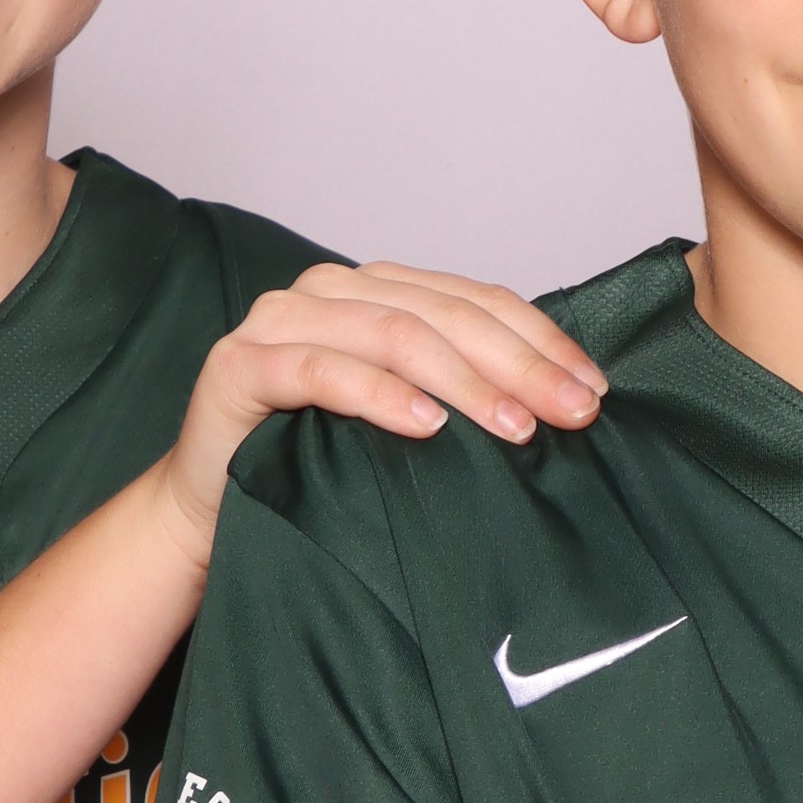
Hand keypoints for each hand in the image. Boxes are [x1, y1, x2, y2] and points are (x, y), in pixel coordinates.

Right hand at [156, 261, 604, 565]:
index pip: (473, 300)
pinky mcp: (239, 365)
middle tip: (570, 412)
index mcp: (376, 291)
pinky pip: (320, 371)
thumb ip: (458, 392)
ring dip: (462, 381)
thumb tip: (563, 403)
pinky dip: (378, 395)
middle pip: (442, 314)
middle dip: (517, 364)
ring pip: (391, 333)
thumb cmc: (314, 466)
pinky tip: (425, 424)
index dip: (538, 340)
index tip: (591, 388)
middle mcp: (329, 291)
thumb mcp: (402, 421)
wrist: (211, 511)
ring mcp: (279, 322)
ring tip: (514, 426)